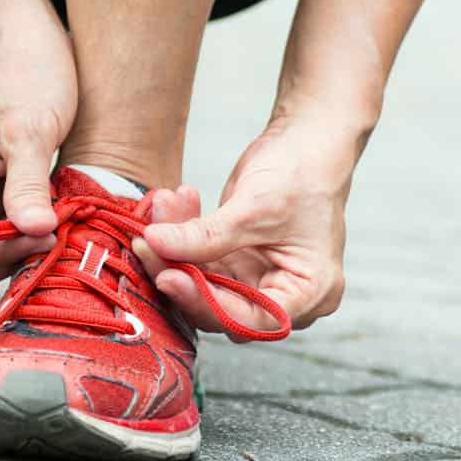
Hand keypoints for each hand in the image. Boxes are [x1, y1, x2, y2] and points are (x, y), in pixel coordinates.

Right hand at [0, 0, 77, 293]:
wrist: (29, 43)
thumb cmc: (28, 76)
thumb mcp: (31, 130)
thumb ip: (27, 184)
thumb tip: (32, 231)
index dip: (2, 253)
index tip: (49, 234)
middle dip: (9, 262)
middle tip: (56, 240)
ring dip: (25, 250)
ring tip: (64, 227)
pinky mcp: (1, 193)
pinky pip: (10, 232)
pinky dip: (35, 234)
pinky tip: (64, 219)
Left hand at [133, 118, 354, 335]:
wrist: (305, 141)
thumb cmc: (302, 172)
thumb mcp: (254, 206)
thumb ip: (206, 234)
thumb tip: (155, 243)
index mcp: (311, 292)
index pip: (254, 319)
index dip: (208, 303)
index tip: (169, 276)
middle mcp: (285, 295)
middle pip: (222, 308)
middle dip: (182, 273)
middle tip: (149, 243)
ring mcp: (258, 280)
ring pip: (203, 286)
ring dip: (175, 251)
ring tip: (163, 208)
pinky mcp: (236, 264)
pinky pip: (199, 263)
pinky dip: (182, 238)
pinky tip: (172, 206)